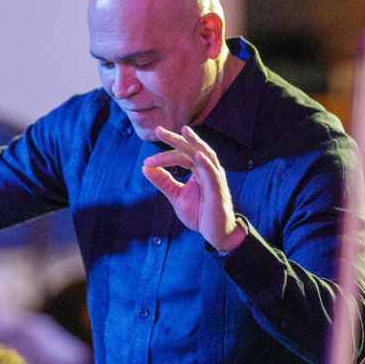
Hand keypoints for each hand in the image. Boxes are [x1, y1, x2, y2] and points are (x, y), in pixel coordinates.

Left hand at [142, 126, 245, 252]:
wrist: (216, 233)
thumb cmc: (200, 213)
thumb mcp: (176, 196)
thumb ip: (163, 181)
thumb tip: (145, 168)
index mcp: (197, 169)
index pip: (180, 156)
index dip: (163, 157)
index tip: (146, 162)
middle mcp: (207, 169)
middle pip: (190, 149)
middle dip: (175, 139)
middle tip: (158, 130)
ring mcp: (214, 177)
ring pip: (204, 155)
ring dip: (194, 142)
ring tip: (184, 131)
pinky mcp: (218, 189)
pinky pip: (213, 173)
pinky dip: (206, 163)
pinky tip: (198, 155)